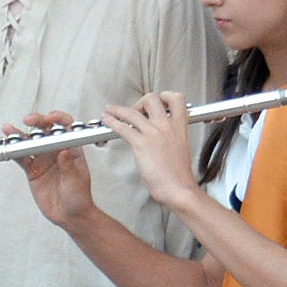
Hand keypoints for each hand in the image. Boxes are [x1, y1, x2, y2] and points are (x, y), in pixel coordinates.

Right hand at [15, 112, 98, 226]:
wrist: (69, 216)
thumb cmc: (79, 197)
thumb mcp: (76, 181)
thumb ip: (68, 165)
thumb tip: (64, 150)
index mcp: (71, 149)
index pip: (65, 127)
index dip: (57, 119)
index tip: (49, 118)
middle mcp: (56, 151)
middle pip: (46, 130)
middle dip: (37, 122)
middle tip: (29, 121)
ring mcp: (44, 159)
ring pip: (31, 142)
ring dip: (20, 135)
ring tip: (9, 130)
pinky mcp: (33, 170)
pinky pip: (22, 158)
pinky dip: (14, 152)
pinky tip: (8, 146)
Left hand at [102, 91, 206, 209]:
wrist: (178, 189)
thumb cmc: (179, 176)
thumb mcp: (180, 150)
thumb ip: (169, 139)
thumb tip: (159, 140)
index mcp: (179, 128)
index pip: (176, 99)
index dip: (165, 97)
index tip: (158, 102)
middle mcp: (167, 126)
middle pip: (152, 99)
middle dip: (141, 102)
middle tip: (135, 111)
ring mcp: (154, 133)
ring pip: (133, 110)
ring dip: (118, 109)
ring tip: (110, 110)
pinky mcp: (141, 143)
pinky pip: (123, 127)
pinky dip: (111, 121)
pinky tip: (107, 120)